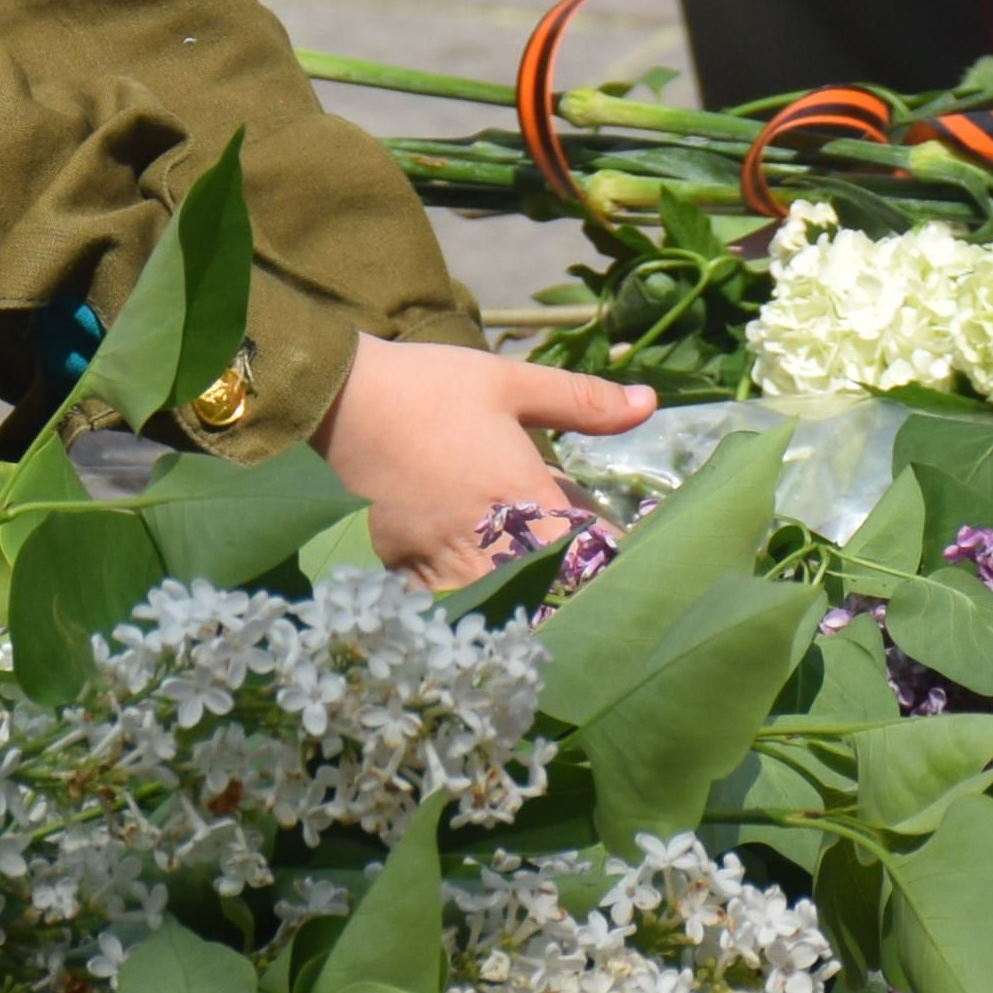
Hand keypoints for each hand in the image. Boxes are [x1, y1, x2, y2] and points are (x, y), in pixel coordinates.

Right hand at [320, 339, 655, 585]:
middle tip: (576, 590)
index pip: (585, 553)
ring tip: (530, 601)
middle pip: (542, 594)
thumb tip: (650, 403)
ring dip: (514, 606)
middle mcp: (484, 537)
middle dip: (563, 595)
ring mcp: (438, 557)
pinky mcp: (399, 564)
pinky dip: (460, 607)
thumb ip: (582, 400)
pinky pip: (439, 607)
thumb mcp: (510, 383)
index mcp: (520, 493)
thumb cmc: (432, 387)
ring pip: (492, 609)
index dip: (608, 564)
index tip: (620, 563)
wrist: (343, 396)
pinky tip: (470, 599)